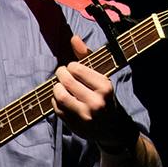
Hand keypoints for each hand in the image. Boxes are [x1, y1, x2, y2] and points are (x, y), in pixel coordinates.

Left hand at [53, 34, 137, 151]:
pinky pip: (57, 109)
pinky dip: (55, 102)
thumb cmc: (103, 96)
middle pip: (66, 81)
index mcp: (104, 87)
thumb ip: (86, 56)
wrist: (112, 128)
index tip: (73, 69)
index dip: (71, 67)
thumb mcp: (100, 75)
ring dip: (56, 88)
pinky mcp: (76, 126)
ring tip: (60, 87)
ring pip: (60, 96)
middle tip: (62, 75)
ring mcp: (85, 116)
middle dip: (60, 74)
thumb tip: (73, 38)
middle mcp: (96, 102)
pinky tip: (61, 100)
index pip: (76, 68)